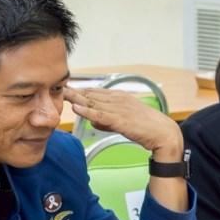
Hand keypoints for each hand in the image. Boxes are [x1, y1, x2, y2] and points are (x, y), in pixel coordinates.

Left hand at [64, 86, 182, 158]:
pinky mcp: (119, 120)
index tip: (65, 87)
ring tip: (61, 94)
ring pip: (92, 102)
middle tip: (57, 86)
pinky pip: (99, 114)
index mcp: (119, 97)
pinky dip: (86, 111)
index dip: (79, 90)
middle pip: (90, 94)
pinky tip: (76, 108)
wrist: (162, 133)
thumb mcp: (123, 121)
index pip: (95, 92)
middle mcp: (117, 99)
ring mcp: (118, 108)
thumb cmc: (146, 127)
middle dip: (73, 91)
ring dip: (76, 98)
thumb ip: (107, 121)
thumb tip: (93, 122)